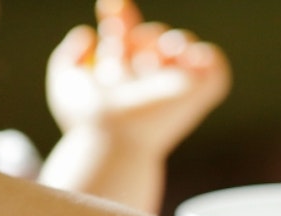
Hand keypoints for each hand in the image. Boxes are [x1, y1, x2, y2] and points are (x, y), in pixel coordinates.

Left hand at [46, 0, 230, 154]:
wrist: (115, 137)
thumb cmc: (89, 119)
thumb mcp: (64, 83)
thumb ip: (67, 56)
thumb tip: (89, 34)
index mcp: (119, 78)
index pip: (124, 38)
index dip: (121, 17)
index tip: (110, 4)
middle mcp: (148, 82)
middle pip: (151, 38)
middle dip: (143, 33)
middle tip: (129, 45)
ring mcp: (173, 89)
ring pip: (180, 46)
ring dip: (172, 38)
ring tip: (161, 50)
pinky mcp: (198, 95)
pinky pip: (216, 67)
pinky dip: (207, 55)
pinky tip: (182, 56)